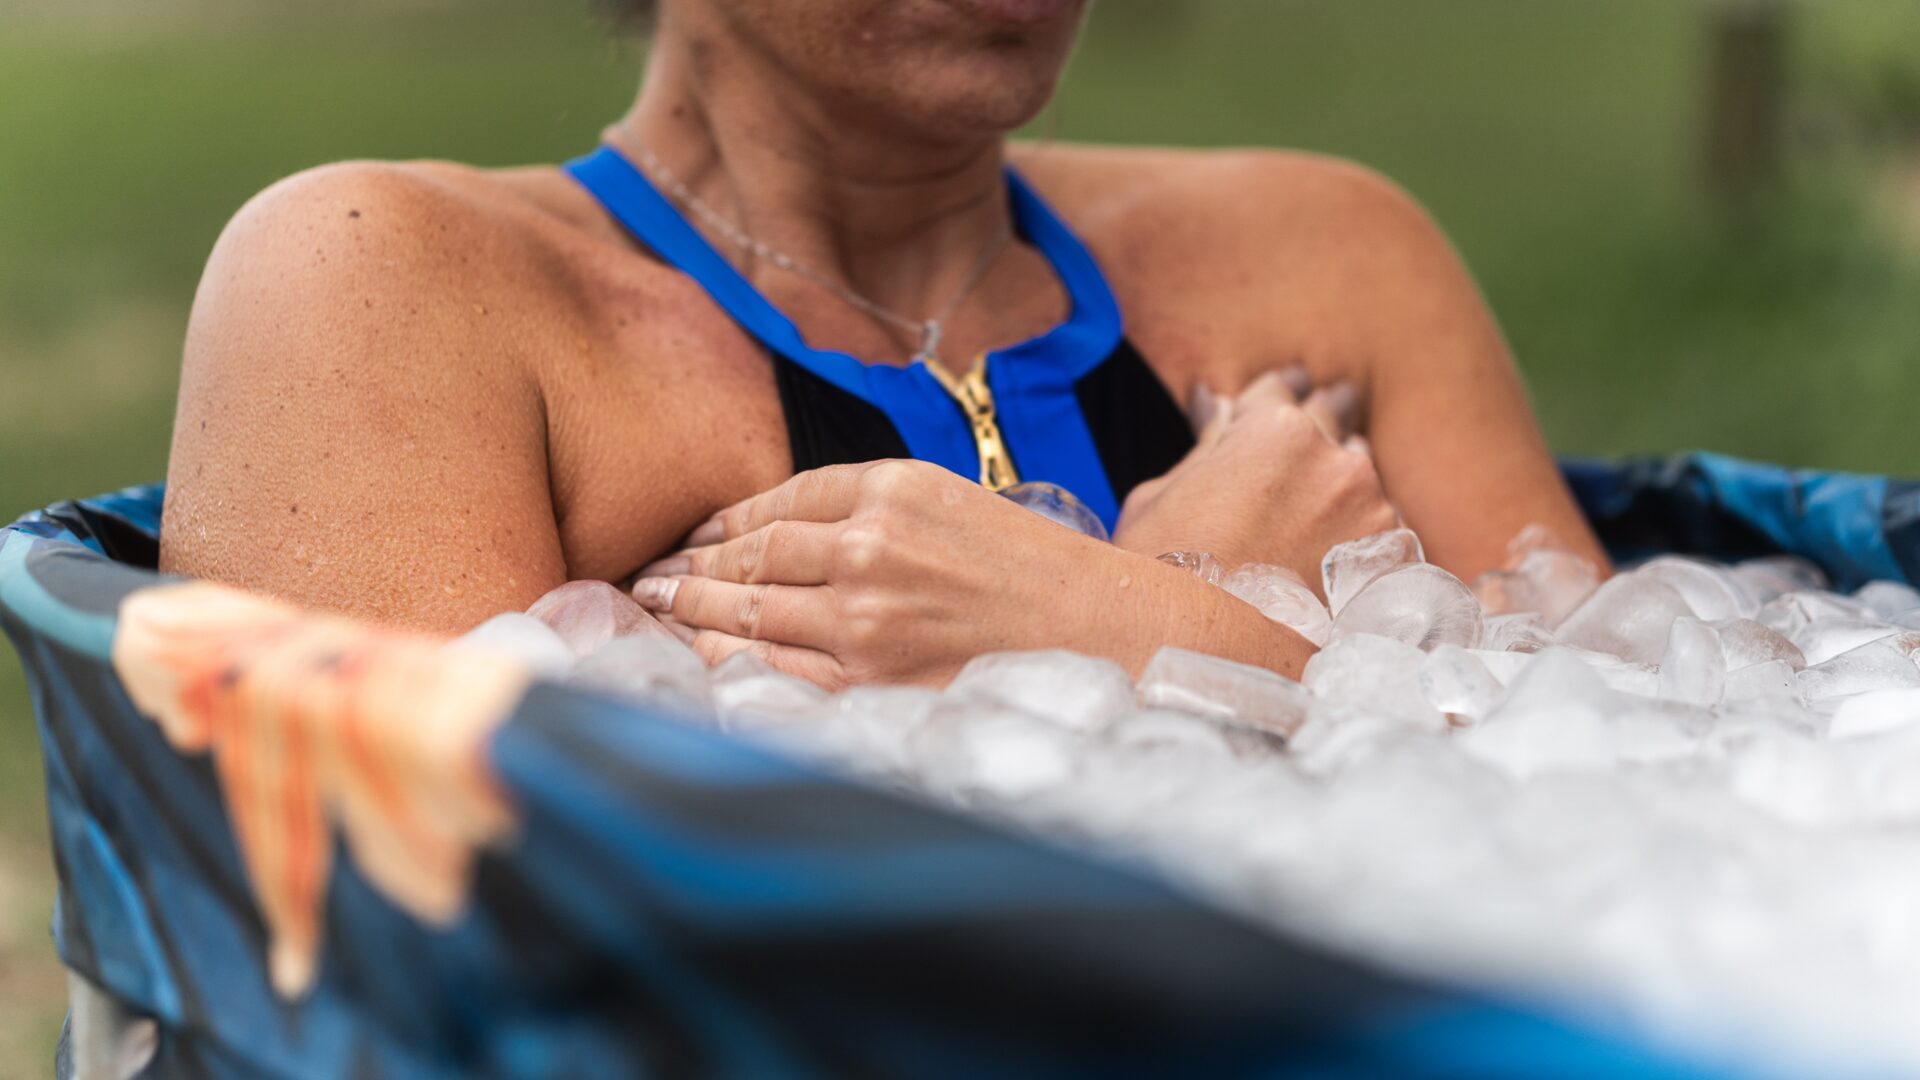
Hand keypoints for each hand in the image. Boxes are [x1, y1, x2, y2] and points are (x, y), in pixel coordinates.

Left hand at [629, 460, 1157, 687]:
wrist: (1108, 635)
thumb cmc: (1038, 574)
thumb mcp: (956, 505)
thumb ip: (874, 508)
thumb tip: (784, 536)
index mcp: (895, 486)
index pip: (779, 499)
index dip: (723, 521)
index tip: (693, 535)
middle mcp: (870, 545)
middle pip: (750, 553)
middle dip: (690, 566)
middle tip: (648, 576)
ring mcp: (864, 618)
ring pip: (747, 610)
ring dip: (690, 610)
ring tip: (655, 609)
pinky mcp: (868, 682)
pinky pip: (770, 669)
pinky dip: (724, 661)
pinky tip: (698, 657)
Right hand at [1113, 366, 1397, 588]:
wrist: (1206, 656)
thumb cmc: (1162, 574)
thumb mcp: (1158, 495)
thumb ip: (1206, 446)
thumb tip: (1221, 412)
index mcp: (1273, 428)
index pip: (1279, 391)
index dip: (1275, 394)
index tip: (1286, 391)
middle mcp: (1334, 458)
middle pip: (1332, 425)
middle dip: (1318, 431)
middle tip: (1314, 436)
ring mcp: (1371, 510)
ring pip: (1360, 484)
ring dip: (1339, 497)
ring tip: (1308, 531)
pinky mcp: (1392, 562)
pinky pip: (1379, 538)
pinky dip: (1358, 547)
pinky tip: (1328, 572)